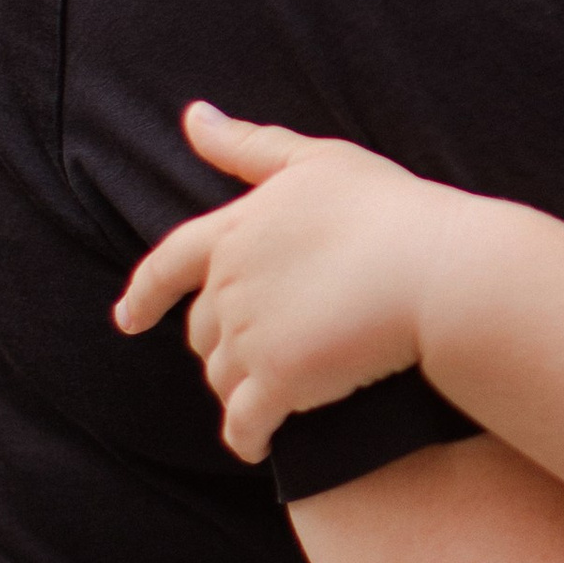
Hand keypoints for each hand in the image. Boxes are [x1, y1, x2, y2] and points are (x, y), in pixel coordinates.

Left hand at [115, 104, 470, 461]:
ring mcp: (250, 337)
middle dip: (222, 345)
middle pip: (203, 329)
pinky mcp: (278, 383)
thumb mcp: (316, 161)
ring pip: (222, 377)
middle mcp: (229, 286)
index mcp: (233, 232)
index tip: (128, 319)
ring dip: (238, 389)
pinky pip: (245, 423)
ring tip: (269, 398)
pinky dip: (247, 436)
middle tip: (257, 358)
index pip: (169, 264)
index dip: (145, 293)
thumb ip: (248, 146)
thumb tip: (193, 116)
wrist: (436, 271)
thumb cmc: (388, 211)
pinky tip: (258, 446)